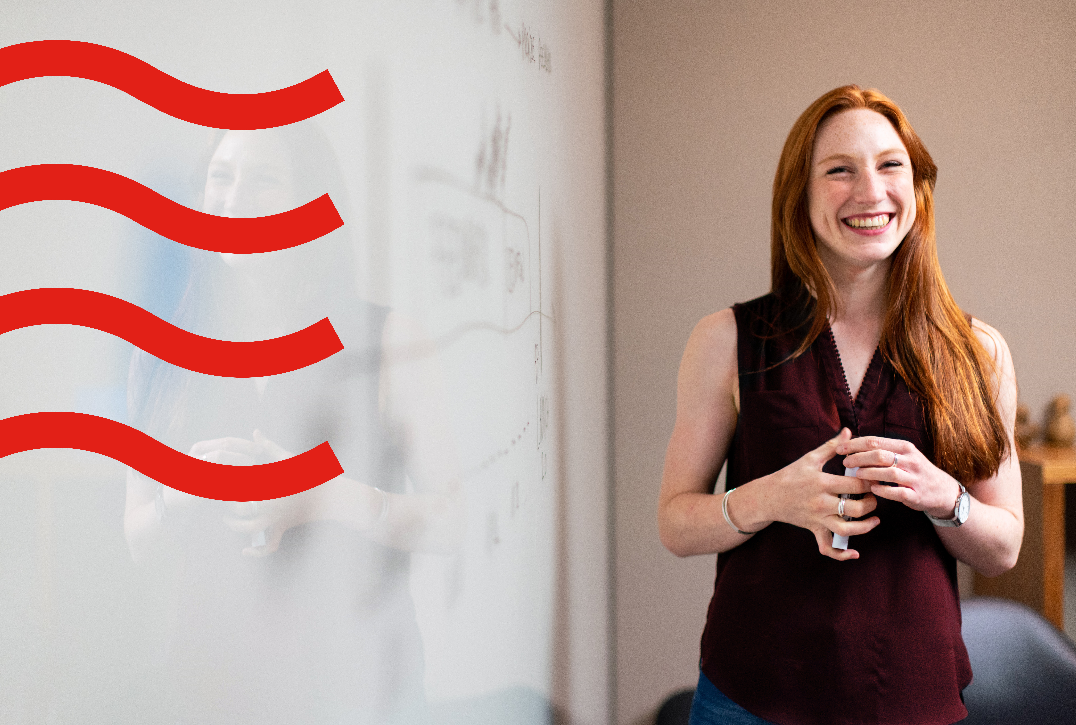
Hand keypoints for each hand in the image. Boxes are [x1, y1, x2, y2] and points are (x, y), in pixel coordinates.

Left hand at [219, 430, 304, 556]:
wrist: (330, 494)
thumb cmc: (307, 473)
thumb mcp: (288, 457)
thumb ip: (268, 446)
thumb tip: (255, 432)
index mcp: (269, 483)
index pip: (239, 484)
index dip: (224, 483)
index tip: (215, 479)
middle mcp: (271, 502)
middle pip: (239, 507)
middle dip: (226, 503)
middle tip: (218, 497)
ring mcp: (277, 517)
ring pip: (249, 527)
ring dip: (235, 526)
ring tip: (227, 520)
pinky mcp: (283, 527)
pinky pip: (269, 545)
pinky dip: (257, 552)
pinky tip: (244, 552)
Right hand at [763, 427, 879, 559]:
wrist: (768, 496)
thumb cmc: (790, 475)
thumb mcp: (810, 458)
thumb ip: (832, 446)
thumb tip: (849, 431)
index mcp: (822, 483)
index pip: (856, 485)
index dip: (871, 482)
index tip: (877, 478)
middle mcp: (821, 503)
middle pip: (856, 508)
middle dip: (871, 503)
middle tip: (875, 496)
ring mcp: (818, 519)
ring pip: (847, 530)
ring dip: (865, 527)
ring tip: (874, 519)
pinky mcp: (814, 530)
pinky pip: (827, 548)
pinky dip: (841, 555)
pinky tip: (855, 553)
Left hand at [836, 436, 961, 518]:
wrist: (942, 491)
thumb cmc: (915, 471)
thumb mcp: (903, 455)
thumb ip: (882, 449)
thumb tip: (853, 442)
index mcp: (904, 447)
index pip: (875, 441)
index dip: (855, 444)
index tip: (840, 448)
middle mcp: (910, 460)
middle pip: (879, 455)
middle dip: (859, 457)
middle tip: (845, 462)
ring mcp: (914, 478)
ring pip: (888, 472)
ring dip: (869, 473)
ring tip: (856, 474)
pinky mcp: (916, 495)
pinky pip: (897, 492)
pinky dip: (883, 490)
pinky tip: (872, 489)